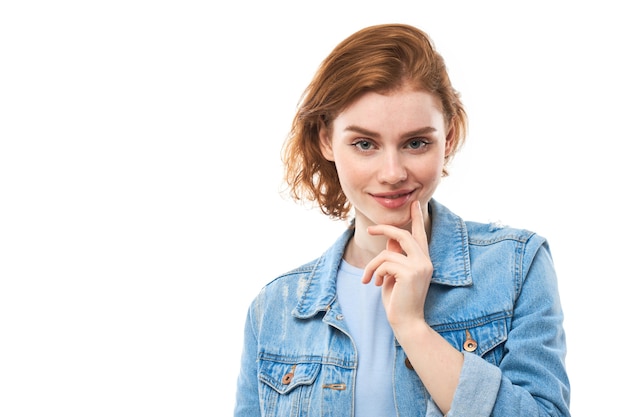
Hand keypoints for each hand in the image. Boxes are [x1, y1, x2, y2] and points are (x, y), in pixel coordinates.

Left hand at [362, 200, 432, 328]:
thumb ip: (395, 258)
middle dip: (384, 230)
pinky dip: (375, 273)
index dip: (416, 218)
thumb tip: (390, 242)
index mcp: (423, 261)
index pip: (420, 235)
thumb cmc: (399, 301)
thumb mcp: (394, 275)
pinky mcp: (410, 273)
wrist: (406, 322)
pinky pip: (384, 263)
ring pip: (388, 253)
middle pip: (403, 235)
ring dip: (373, 266)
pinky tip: (376, 284)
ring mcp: (419, 266)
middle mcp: (425, 261)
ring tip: (370, 279)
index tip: (413, 203)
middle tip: (369, 230)